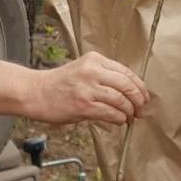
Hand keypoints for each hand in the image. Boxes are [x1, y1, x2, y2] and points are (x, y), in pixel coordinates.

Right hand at [33, 52, 148, 125]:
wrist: (36, 92)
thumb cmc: (58, 84)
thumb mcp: (82, 69)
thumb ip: (103, 75)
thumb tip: (128, 91)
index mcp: (95, 59)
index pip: (126, 72)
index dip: (140, 87)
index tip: (144, 97)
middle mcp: (92, 71)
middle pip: (127, 85)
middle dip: (138, 100)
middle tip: (141, 109)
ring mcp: (88, 88)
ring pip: (121, 100)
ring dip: (129, 111)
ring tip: (130, 117)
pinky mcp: (84, 105)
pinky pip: (110, 113)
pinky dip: (119, 118)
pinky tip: (119, 120)